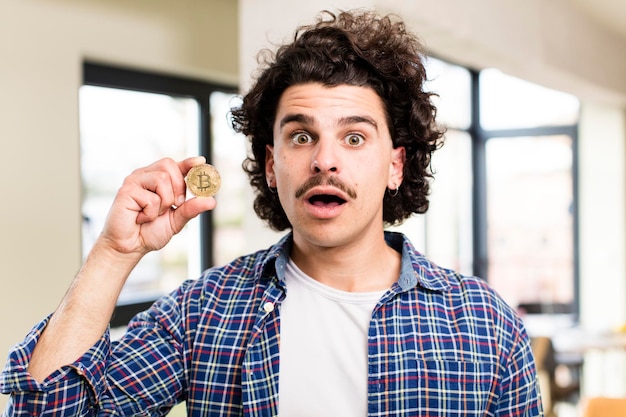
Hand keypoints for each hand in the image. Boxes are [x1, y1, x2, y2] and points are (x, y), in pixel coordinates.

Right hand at [98, 156, 216, 257]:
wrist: (129, 247)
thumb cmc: (149, 232)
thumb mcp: (177, 220)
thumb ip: (191, 209)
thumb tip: (211, 201)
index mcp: (157, 180)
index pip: (175, 165)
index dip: (188, 162)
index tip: (201, 161)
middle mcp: (145, 176)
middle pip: (169, 166)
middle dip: (178, 187)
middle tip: (175, 205)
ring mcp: (134, 181)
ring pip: (162, 179)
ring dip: (164, 202)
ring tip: (153, 214)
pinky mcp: (126, 190)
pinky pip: (151, 197)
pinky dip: (151, 213)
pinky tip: (141, 218)